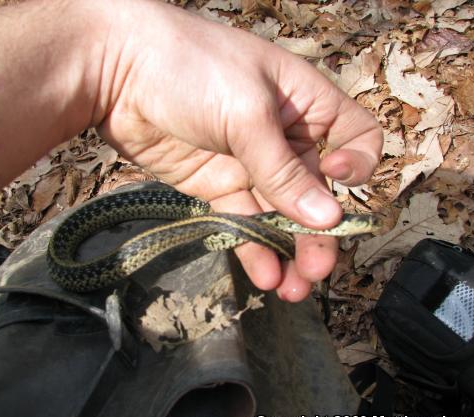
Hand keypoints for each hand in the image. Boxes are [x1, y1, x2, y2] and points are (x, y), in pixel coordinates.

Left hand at [96, 1, 382, 300]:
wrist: (116, 70)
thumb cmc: (193, 69)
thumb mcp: (247, 114)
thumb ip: (283, 171)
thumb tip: (327, 220)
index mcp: (305, 104)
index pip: (354, 136)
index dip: (357, 163)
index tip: (336, 178)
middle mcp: (283, 137)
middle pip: (316, 191)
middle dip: (319, 232)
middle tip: (316, 270)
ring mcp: (248, 164)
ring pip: (280, 215)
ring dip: (288, 251)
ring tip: (292, 289)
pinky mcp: (215, 187)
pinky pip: (242, 222)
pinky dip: (253, 249)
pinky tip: (264, 275)